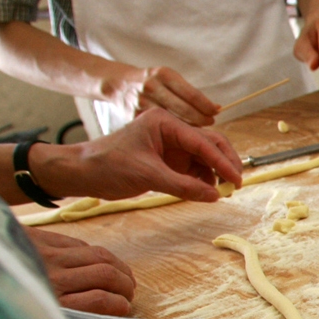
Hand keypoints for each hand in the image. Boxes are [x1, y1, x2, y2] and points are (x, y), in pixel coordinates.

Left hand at [25, 227, 135, 315]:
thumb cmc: (4, 310)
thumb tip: (105, 315)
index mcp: (51, 304)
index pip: (100, 300)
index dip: (120, 304)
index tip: (124, 308)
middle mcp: (51, 278)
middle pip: (105, 275)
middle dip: (125, 285)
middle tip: (128, 293)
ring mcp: (46, 254)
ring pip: (98, 255)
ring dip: (118, 266)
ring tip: (122, 277)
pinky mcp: (39, 239)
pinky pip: (79, 244)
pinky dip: (96, 255)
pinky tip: (98, 264)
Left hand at [33, 108, 243, 202]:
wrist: (82, 173)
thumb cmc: (107, 165)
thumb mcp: (147, 175)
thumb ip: (183, 186)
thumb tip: (214, 196)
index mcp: (165, 122)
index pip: (202, 141)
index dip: (221, 161)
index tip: (235, 179)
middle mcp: (171, 130)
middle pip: (209, 143)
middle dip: (224, 162)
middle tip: (236, 184)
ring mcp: (170, 145)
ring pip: (204, 157)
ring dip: (215, 173)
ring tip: (223, 191)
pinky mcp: (168, 160)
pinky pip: (193, 169)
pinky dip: (203, 180)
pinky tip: (207, 192)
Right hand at [107, 64, 220, 126]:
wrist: (118, 84)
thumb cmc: (151, 82)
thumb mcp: (167, 78)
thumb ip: (186, 92)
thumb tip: (214, 109)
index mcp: (163, 75)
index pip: (192, 93)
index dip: (207, 105)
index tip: (217, 111)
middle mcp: (152, 88)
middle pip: (184, 109)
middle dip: (202, 119)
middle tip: (212, 123)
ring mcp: (142, 103)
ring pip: (173, 121)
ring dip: (190, 128)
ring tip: (201, 132)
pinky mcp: (135, 117)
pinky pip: (160, 128)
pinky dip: (174, 133)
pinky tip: (182, 137)